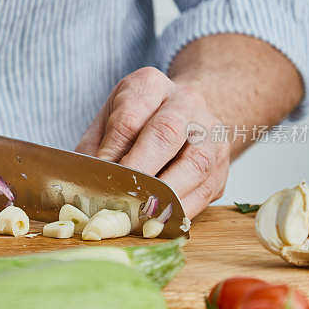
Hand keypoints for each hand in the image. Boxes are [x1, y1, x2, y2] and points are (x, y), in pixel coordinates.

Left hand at [76, 67, 229, 218]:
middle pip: (166, 132)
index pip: (130, 117)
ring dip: (165, 195)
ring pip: (194, 164)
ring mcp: (210, 132)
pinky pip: (205, 190)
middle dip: (141, 170)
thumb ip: (95, 151)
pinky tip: (161, 223)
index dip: (113, 152)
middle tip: (120, 198)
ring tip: (140, 217)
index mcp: (150, 86)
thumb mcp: (107, 124)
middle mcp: (186, 102)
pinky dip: (182, 211)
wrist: (182, 117)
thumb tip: (87, 186)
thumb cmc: (136, 124)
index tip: (98, 178)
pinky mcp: (221, 165)